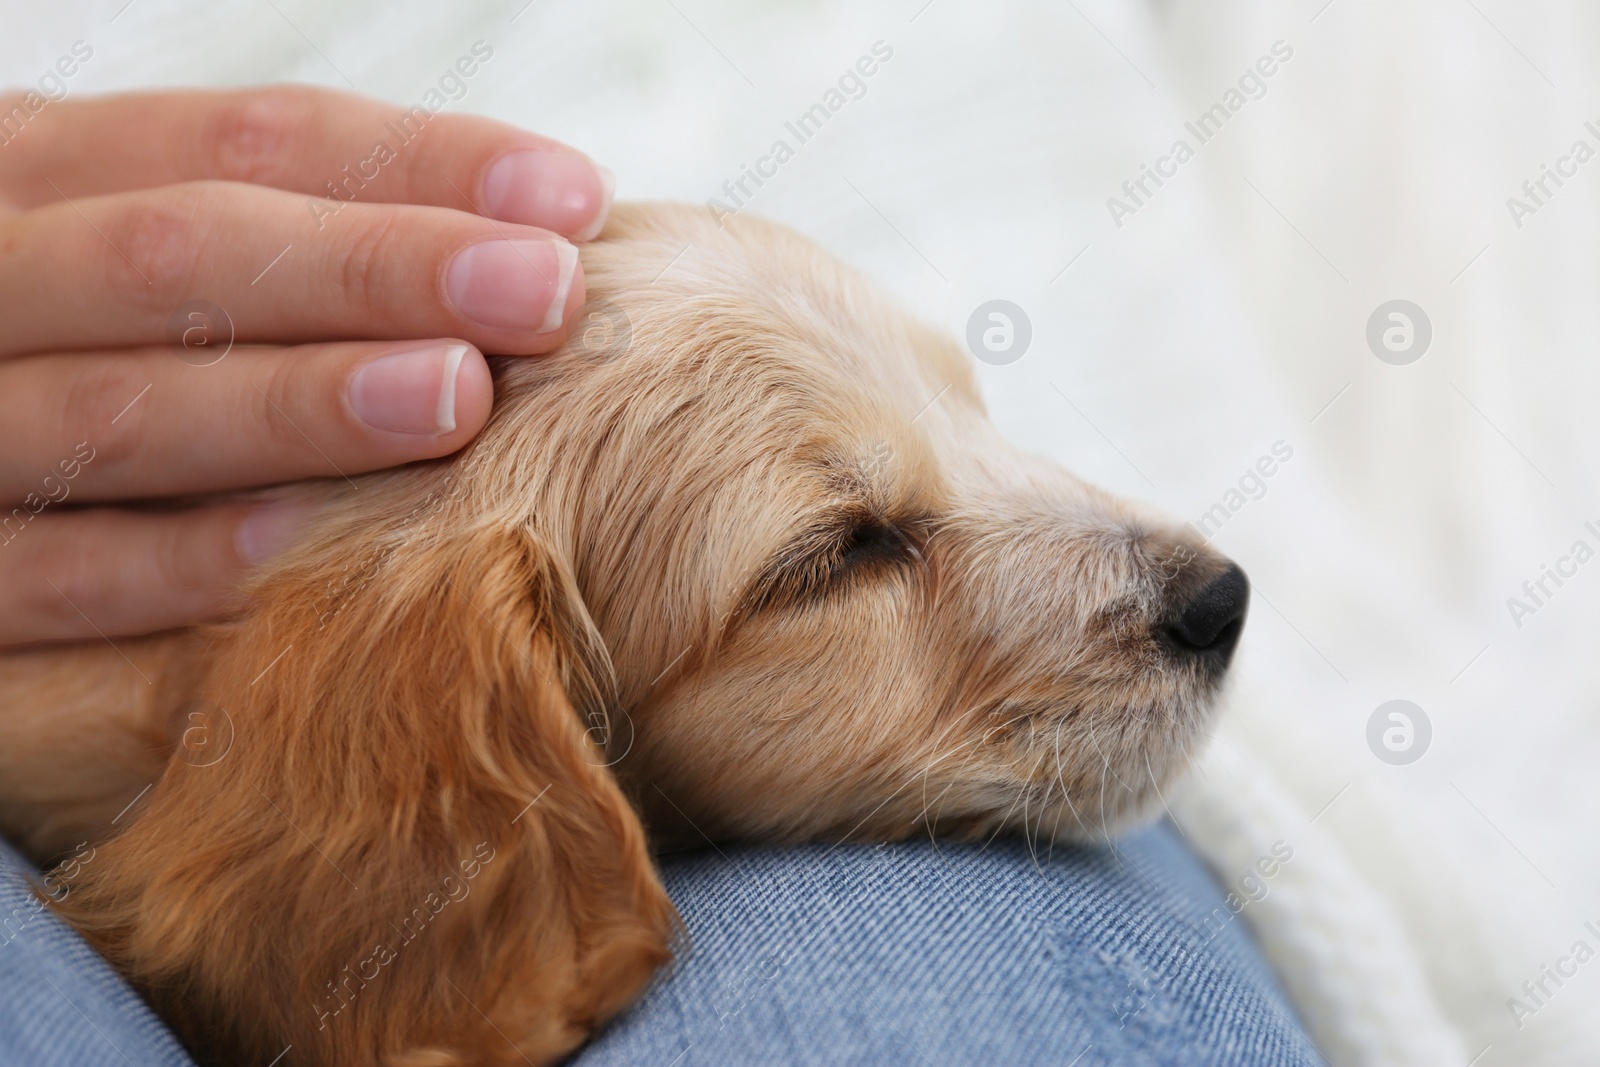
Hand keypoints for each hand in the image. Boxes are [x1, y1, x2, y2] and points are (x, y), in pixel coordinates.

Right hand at [0, 86, 613, 645]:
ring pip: (115, 408)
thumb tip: (525, 245)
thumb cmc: (84, 353)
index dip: (416, 165)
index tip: (570, 202)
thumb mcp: (140, 263)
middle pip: (177, 254)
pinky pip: (51, 575)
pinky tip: (301, 548)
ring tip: (455, 397)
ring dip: (295, 404)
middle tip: (544, 291)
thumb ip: (286, 247)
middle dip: (377, 268)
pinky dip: (172, 563)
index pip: (242, 142)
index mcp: (42, 176)